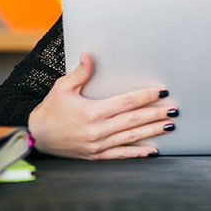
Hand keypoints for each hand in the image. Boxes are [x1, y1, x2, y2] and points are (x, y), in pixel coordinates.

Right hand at [28, 53, 175, 159]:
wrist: (36, 135)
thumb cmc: (50, 109)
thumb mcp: (62, 87)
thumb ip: (80, 73)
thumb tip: (90, 56)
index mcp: (91, 112)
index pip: (126, 102)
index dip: (145, 97)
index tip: (162, 92)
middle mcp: (97, 130)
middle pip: (133, 120)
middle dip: (155, 114)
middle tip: (174, 110)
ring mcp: (97, 145)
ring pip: (130, 138)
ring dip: (152, 132)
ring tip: (169, 126)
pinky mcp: (96, 155)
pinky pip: (121, 154)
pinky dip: (138, 153)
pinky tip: (153, 151)